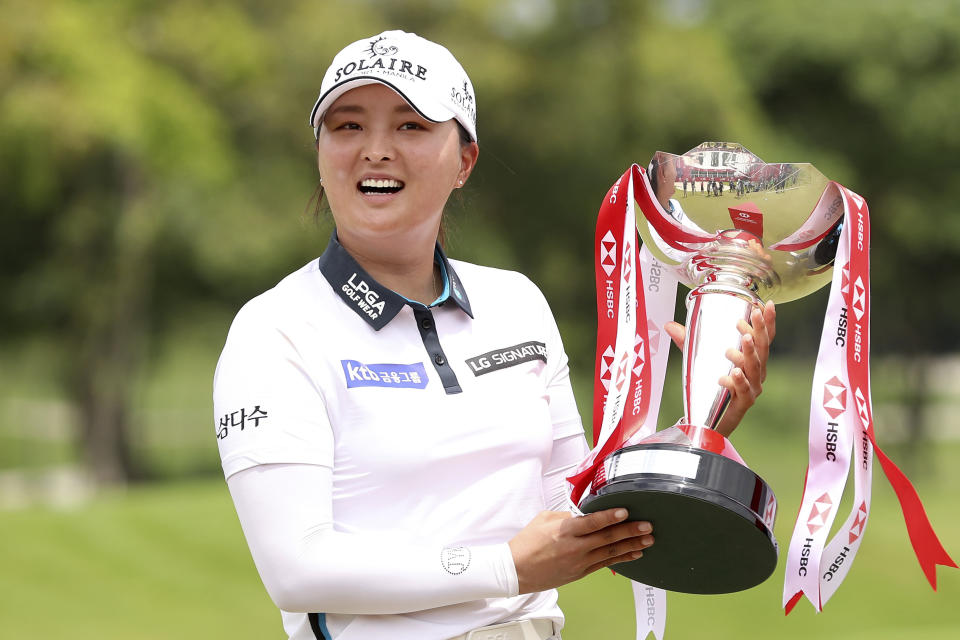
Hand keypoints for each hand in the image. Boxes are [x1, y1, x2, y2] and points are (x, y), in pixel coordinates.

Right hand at [508, 508, 654, 593]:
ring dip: (631, 546)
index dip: (610, 517)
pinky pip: (605, 564)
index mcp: (564, 530)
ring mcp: (579, 562)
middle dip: (630, 531)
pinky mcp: (580, 573)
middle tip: (647, 526)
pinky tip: (634, 554)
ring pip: (610, 552)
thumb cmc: (527, 542)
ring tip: (648, 540)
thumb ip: (567, 515)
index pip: (592, 522)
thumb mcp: (544, 519)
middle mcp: (574, 547)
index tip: (626, 511)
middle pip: (607, 538)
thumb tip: (585, 512)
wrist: (516, 570)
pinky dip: (621, 559)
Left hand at [664, 300, 776, 436]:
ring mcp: (753, 388)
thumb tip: (669, 325)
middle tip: (749, 317)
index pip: (763, 337)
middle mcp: (757, 372)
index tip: (766, 304)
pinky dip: (737, 381)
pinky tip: (730, 374)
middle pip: (762, 349)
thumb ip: (687, 342)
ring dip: (747, 353)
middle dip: (758, 331)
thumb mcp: (699, 361)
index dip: (767, 321)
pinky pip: (743, 390)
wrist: (710, 421)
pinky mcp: (744, 402)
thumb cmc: (710, 387)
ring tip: (740, 341)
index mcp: (752, 359)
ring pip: (754, 368)